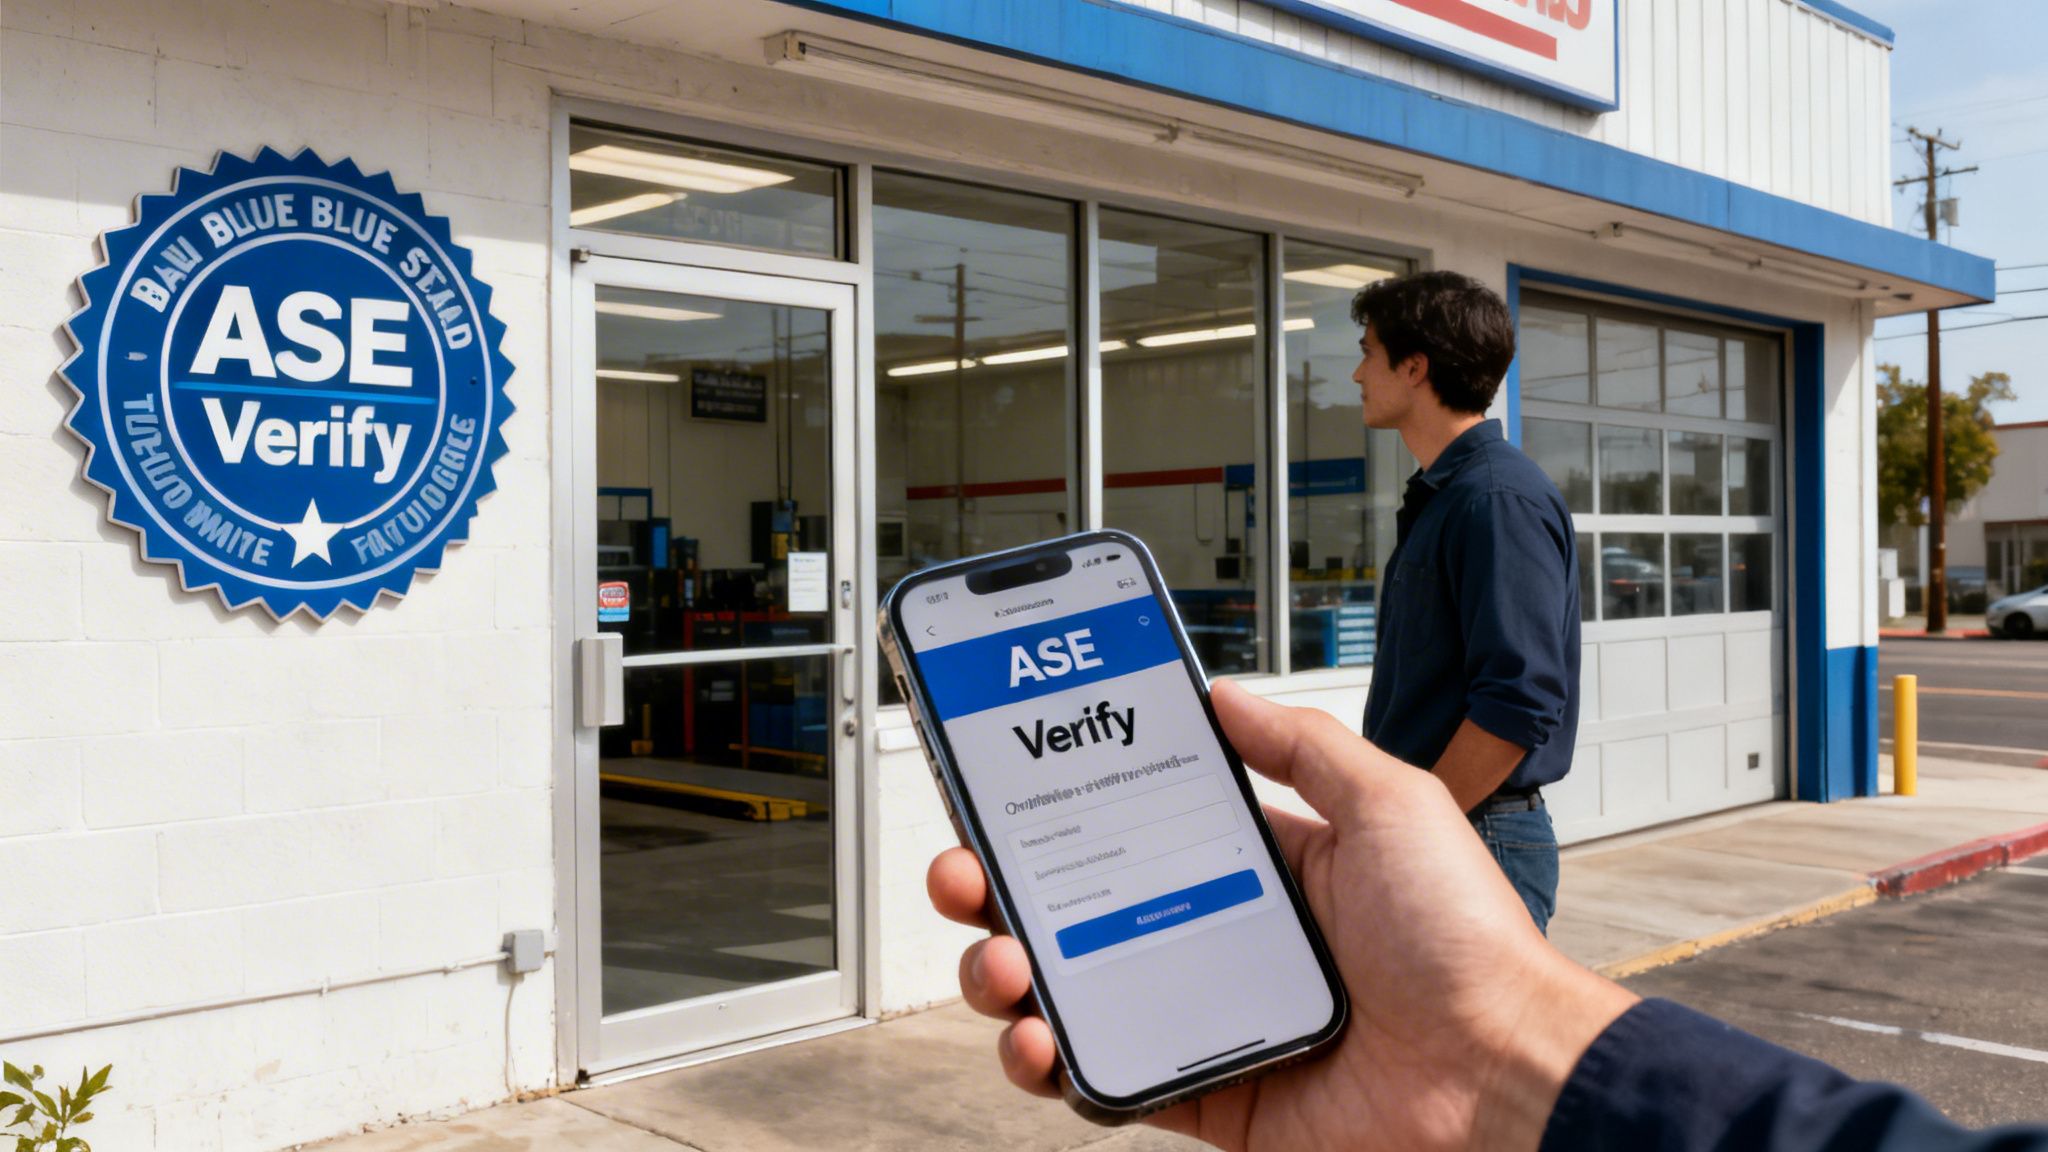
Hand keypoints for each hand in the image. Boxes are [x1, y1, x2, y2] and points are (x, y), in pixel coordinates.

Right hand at [926, 679, 1636, 1151]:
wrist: (1499, 1071)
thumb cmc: (1463, 939)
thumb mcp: (1387, 805)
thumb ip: (1301, 746)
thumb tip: (1225, 694)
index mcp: (1262, 870)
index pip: (1135, 831)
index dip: (1063, 814)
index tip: (1004, 792)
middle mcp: (1223, 941)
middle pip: (1079, 911)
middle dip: (1001, 891)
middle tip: (965, 875)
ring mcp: (1210, 1020)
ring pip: (1073, 995)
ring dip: (1008, 973)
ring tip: (998, 961)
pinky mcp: (1209, 1097)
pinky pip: (1108, 1081)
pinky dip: (1053, 1065)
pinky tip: (1036, 1038)